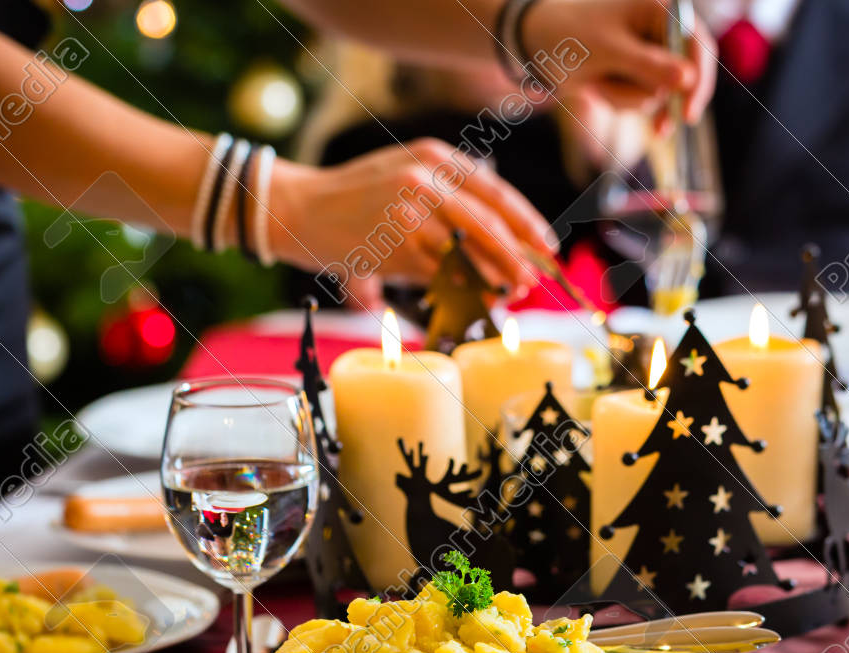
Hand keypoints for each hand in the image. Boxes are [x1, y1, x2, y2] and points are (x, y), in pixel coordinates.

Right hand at [262, 139, 556, 299]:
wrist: (302, 209)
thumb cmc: (358, 200)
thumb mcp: (406, 175)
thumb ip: (448, 196)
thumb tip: (501, 241)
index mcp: (435, 157)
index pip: (495, 192)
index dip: (526, 222)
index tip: (546, 245)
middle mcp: (425, 177)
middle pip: (488, 222)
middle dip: (517, 254)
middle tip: (532, 278)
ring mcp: (410, 210)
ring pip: (468, 250)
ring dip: (494, 276)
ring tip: (512, 292)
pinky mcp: (395, 243)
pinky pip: (441, 272)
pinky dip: (464, 289)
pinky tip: (477, 299)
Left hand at [521, 0, 715, 122]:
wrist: (535, 44)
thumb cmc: (569, 35)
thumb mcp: (608, 50)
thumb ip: (648, 65)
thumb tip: (686, 79)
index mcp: (660, 10)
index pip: (698, 44)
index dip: (700, 80)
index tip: (688, 113)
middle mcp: (660, 31)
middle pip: (684, 76)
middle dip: (658, 96)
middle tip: (660, 129)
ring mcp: (649, 56)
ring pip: (659, 94)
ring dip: (628, 98)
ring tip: (598, 81)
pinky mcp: (635, 76)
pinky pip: (641, 101)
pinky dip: (620, 101)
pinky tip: (599, 87)